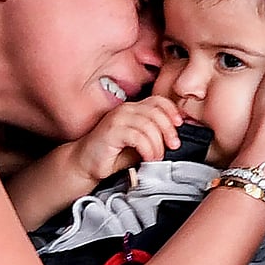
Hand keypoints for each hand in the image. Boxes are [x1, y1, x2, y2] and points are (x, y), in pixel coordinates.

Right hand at [67, 96, 182, 180]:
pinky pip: (137, 136)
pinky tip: (147, 157)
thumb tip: (174, 137)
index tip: (179, 126)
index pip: (159, 101)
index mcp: (133, 109)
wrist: (85, 163)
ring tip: (156, 156)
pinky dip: (147, 148)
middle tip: (172, 145)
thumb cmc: (112, 154)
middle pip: (157, 111)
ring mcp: (117, 118)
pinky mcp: (111, 131)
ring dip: (157, 143)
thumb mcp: (140, 144)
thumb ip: (154, 136)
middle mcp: (126, 110)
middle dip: (169, 130)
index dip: (172, 112)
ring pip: (148, 124)